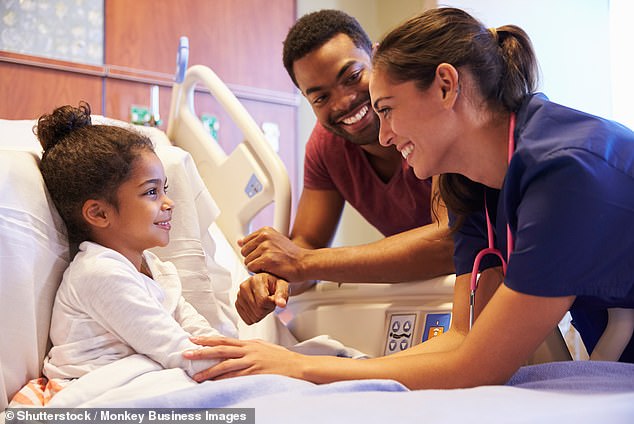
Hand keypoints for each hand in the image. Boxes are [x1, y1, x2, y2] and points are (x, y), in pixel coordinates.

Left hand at [184, 336, 302, 381]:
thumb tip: (235, 348)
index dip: (207, 339)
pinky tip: (214, 384)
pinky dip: (223, 381)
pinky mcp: (255, 374)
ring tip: (196, 376)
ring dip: (208, 371)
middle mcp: (248, 351)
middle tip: (186, 354)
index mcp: (249, 343)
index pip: (224, 340)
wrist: (297, 366)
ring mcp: (251, 363)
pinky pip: (235, 378)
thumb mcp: (263, 346)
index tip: (193, 339)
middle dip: (202, 352)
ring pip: (225, 365)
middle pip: (220, 350)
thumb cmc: (281, 358)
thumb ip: (248, 347)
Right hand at [235, 273, 288, 324]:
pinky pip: (247, 319)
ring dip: (261, 313)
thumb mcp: (282, 286)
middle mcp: (244, 287)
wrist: (266, 283)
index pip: (262, 302)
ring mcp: (239, 296)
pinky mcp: (237, 304)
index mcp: (255, 280)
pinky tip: (257, 308)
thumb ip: (282, 295)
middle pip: (257, 310)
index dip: (271, 304)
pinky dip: (254, 317)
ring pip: (252, 316)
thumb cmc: (274, 284)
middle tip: (269, 301)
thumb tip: (281, 304)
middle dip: (266, 309)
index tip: (273, 299)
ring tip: (263, 303)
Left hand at [238, 227, 307, 281]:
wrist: (304, 263)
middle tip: (267, 262)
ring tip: (269, 265)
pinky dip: (258, 272)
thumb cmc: (291, 255)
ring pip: (247, 261)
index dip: (253, 252)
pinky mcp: (266, 259)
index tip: (263, 255)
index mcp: (265, 231)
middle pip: (244, 252)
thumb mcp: (274, 242)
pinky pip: (251, 268)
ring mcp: (265, 247)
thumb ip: (256, 241)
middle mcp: (265, 236)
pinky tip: (269, 270)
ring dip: (256, 267)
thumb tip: (239, 241)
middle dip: (253, 259)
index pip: (245, 242)